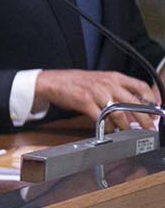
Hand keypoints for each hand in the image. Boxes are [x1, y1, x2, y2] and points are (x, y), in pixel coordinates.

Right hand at [34, 70, 159, 128]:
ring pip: (119, 113)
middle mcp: (108, 84)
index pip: (140, 86)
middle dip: (144, 118)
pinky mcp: (85, 102)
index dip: (151, 100)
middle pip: (133, 103)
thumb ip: (116, 90)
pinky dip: (107, 126)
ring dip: (126, 125)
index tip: (155, 110)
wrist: (53, 81)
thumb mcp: (100, 80)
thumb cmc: (76, 82)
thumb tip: (132, 105)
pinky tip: (109, 129)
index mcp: (114, 76)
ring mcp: (97, 93)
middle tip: (149, 127)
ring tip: (127, 131)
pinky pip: (101, 118)